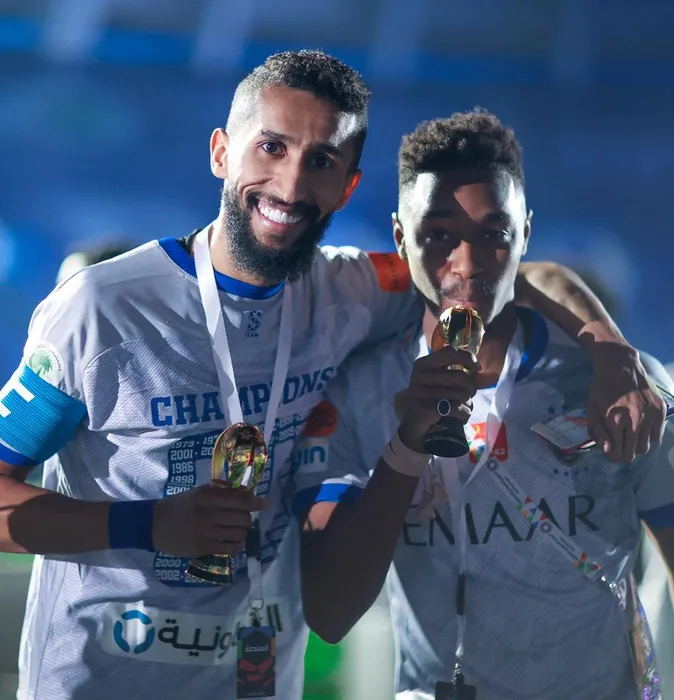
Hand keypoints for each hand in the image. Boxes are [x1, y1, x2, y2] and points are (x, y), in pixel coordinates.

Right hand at [152, 484, 266, 557]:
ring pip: (239, 533)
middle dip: (247, 518)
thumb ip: (221, 492)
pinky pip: (231, 548)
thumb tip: (246, 493)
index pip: (239, 500)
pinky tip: (233, 541)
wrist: (155, 524)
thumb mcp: (199, 492)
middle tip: (242, 518)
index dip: (255, 502)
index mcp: (207, 496)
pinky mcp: (203, 548)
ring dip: (243, 532)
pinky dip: (237, 545)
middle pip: (242, 517)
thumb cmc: (180, 505)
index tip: (264, 504)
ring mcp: (206, 532)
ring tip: (237, 530)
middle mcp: (208, 514)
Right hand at [398, 346, 478, 452]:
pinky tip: (461, 418)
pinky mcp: (425, 408)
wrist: (415, 426)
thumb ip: (453, 371)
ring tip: (464, 408)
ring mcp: (420, 392)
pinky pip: (456, 408)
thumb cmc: (432, 400)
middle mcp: (419, 375)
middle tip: (469, 396)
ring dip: (468, 404)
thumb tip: (477, 369)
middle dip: (471, 388)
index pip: (450, 352)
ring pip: (461, 394)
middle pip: (460, 376)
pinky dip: (464, 415)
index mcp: (423, 364)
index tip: (476, 368)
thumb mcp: (438, 381)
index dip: (467, 358)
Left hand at [586, 343, 665, 461]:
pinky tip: (640, 425)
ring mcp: (650, 416)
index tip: (610, 447)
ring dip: (636, 444)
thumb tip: (609, 451)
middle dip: (623, 451)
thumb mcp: (591, 409)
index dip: (612, 454)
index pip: (617, 454)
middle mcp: (635, 421)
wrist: (620, 367)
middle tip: (619, 441)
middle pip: (632, 454)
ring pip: (646, 447)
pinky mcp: (660, 410)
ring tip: (629, 431)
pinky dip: (648, 435)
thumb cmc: (602, 389)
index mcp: (614, 421)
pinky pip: (657, 436)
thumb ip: (597, 432)